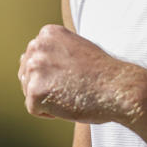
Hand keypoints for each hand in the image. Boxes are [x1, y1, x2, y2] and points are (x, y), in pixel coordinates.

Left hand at [18, 24, 143, 123]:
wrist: (119, 87)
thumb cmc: (103, 73)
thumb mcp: (77, 49)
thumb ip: (55, 50)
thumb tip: (32, 61)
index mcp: (48, 33)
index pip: (34, 59)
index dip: (54, 73)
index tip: (74, 76)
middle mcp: (37, 45)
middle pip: (27, 75)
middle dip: (47, 85)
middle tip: (73, 87)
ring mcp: (35, 67)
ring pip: (30, 92)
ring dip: (49, 99)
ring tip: (72, 93)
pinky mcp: (34, 91)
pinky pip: (35, 109)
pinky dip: (50, 113)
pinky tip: (69, 104)